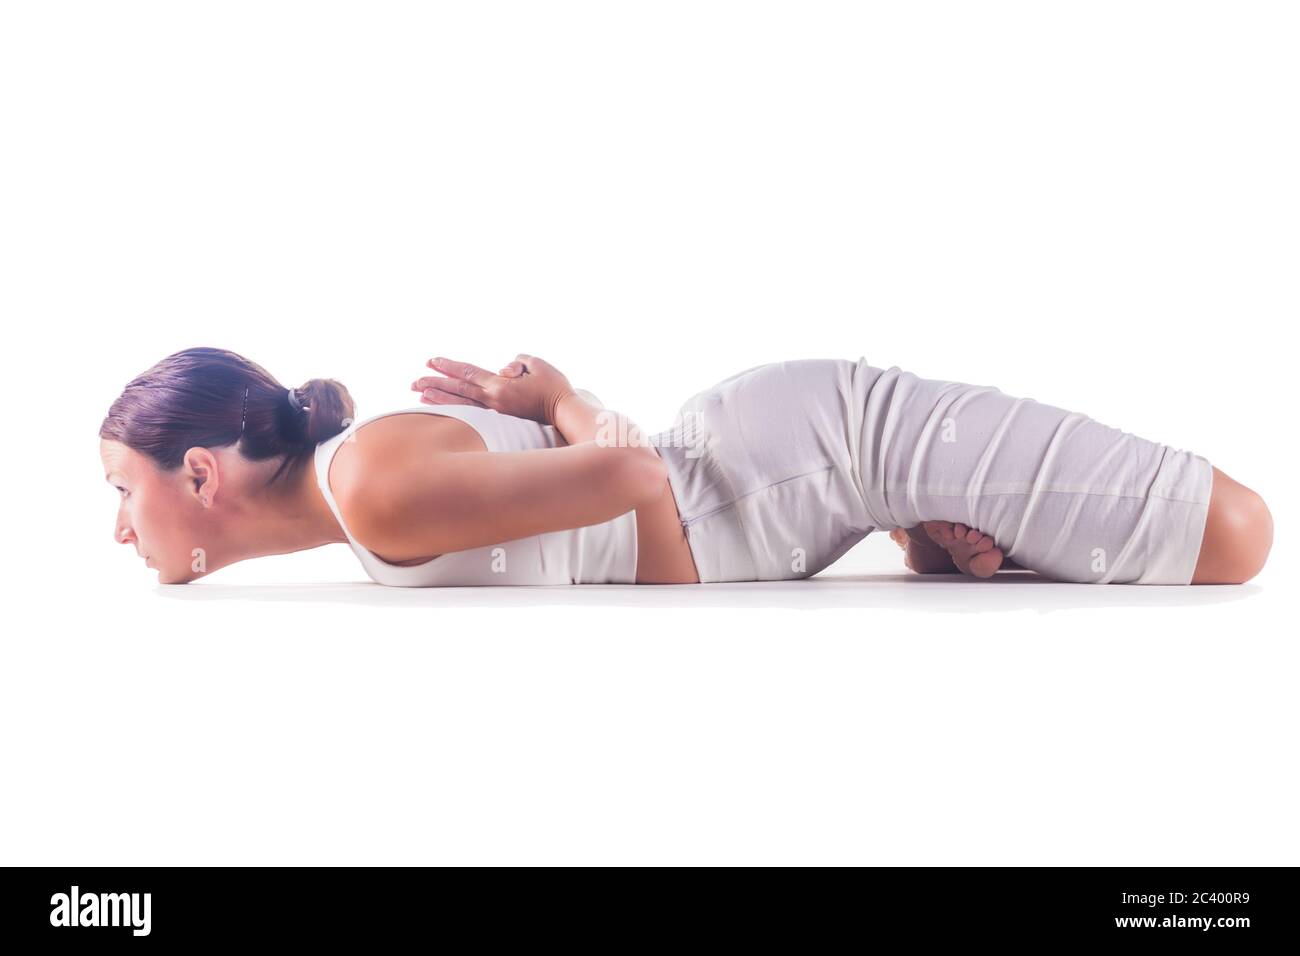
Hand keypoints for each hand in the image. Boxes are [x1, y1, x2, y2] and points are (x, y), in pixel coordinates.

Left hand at [412, 353, 575, 425]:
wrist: (565, 414)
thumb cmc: (554, 387)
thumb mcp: (537, 365)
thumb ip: (518, 362)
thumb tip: (505, 369)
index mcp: (500, 385)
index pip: (467, 373)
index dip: (448, 366)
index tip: (430, 361)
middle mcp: (494, 401)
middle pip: (458, 390)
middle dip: (435, 384)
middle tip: (414, 381)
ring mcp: (496, 414)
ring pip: (462, 404)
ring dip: (440, 399)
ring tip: (421, 395)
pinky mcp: (502, 422)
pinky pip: (472, 415)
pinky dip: (456, 411)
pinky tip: (446, 410)